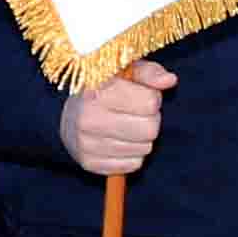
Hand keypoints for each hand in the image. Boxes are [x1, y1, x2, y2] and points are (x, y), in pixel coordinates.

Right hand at [59, 60, 173, 174]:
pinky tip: (120, 141)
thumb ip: (149, 73)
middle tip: (137, 113)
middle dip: (150, 120)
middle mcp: (88, 118)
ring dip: (142, 138)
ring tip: (126, 126)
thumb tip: (169, 80)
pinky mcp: (90, 164)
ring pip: (144, 148)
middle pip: (150, 129)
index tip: (141, 95)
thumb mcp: (125, 71)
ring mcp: (87, 144)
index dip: (152, 98)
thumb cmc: (104, 90)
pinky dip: (132, 154)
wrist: (68, 117)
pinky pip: (134, 164)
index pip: (150, 103)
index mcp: (96, 90)